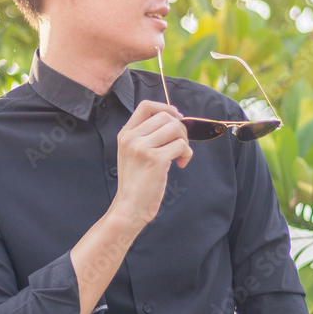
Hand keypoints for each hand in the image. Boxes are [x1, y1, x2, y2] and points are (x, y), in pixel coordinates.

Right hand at [113, 100, 191, 225]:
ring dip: (185, 141)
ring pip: (175, 128)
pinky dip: (187, 154)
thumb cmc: (136, 182)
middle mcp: (132, 138)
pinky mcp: (156, 160)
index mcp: (125, 134)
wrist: (129, 207)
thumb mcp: (132, 153)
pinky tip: (180, 164)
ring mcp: (143, 148)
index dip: (166, 107)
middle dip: (180, 128)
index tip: (176, 118)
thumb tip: (174, 119)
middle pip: (166, 116)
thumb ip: (146, 136)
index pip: (146, 106)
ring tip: (180, 155)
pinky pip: (181, 145)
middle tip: (180, 145)